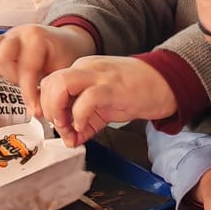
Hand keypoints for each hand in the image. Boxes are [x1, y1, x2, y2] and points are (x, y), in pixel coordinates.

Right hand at [0, 23, 96, 115]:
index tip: (35, 108)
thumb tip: (37, 110)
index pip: (26, 68)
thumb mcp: (64, 71)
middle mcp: (19, 33)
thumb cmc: (64, 55)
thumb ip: (51, 88)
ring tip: (12, 77)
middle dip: (12, 78)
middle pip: (0, 57)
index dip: (29, 94)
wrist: (66, 42)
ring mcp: (6, 35)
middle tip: (23, 86)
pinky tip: (1, 70)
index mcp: (37, 38)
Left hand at [32, 55, 176, 146]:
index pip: (49, 83)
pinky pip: (86, 99)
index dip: (47, 106)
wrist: (163, 82)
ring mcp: (98, 76)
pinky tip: (82, 126)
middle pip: (50, 82)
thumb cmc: (134, 90)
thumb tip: (71, 140)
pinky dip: (78, 116)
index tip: (57, 125)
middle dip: (49, 109)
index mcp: (81, 70)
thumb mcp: (103, 104)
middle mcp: (85, 69)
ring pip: (61, 85)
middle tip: (60, 126)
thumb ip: (85, 121)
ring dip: (58, 110)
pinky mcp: (112, 88)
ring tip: (68, 126)